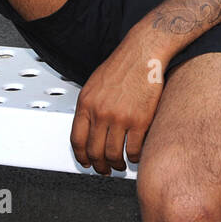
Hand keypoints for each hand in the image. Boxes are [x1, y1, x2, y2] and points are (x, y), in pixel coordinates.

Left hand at [70, 33, 163, 174]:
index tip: (86, 162)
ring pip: (113, 154)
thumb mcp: (95, 84)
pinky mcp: (140, 120)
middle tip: (104, 169)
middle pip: (94, 151)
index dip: (81, 157)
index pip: (77, 140)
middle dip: (99, 165)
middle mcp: (100, 112)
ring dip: (116, 164)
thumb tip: (88, 128)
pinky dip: (134, 157)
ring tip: (120, 164)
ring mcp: (120, 117)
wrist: (143, 52)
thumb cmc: (122, 66)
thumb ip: (89, 106)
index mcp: (86, 103)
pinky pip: (133, 149)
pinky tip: (135, 156)